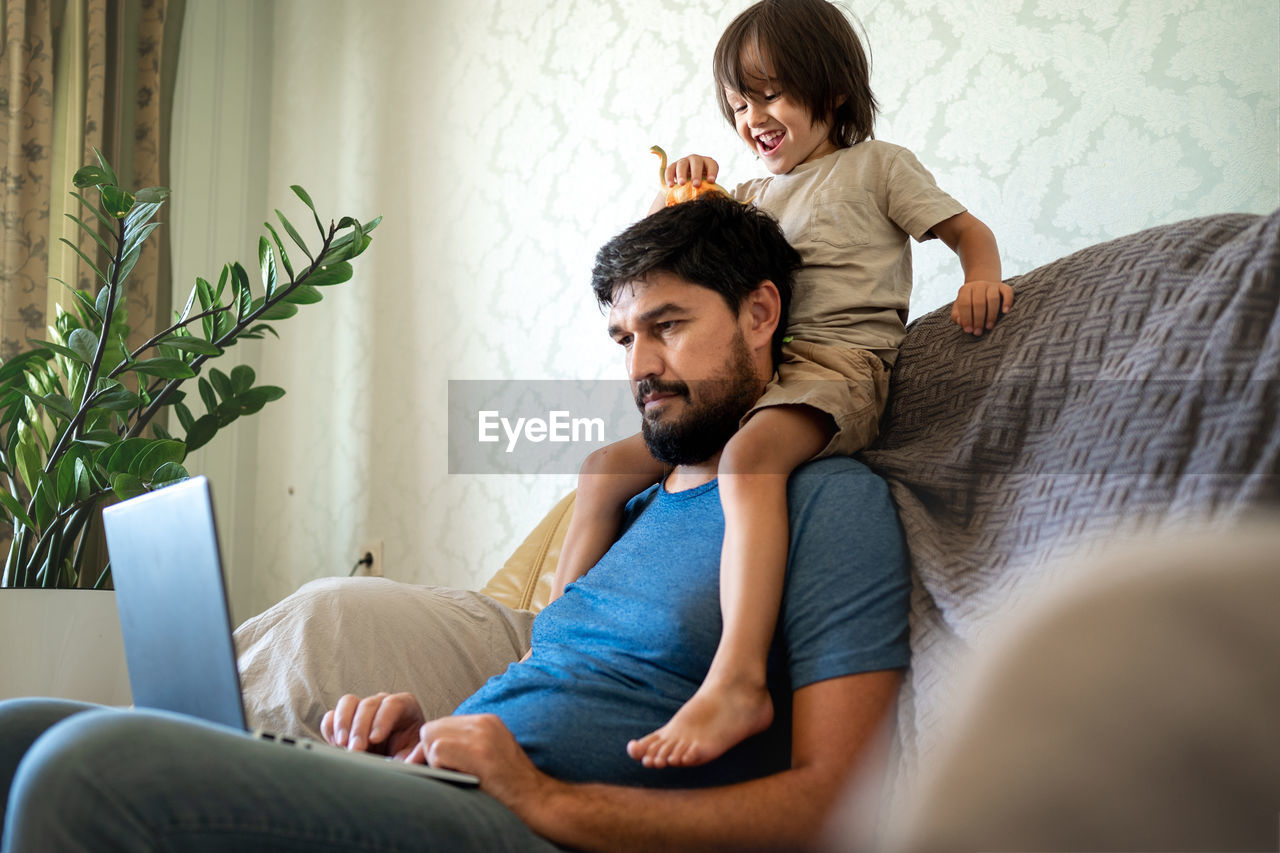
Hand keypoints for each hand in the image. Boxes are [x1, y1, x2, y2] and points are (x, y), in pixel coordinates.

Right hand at [320, 691, 424, 759]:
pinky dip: (330, 729)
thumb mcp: (414, 756)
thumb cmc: (406, 755)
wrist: (392, 761)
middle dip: (360, 728)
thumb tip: (409, 762)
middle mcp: (382, 703)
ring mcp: (361, 708)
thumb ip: (414, 757)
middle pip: (368, 704)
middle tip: (356, 750)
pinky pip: (331, 716)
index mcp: (405, 706)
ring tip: (342, 745)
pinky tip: (335, 746)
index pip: (393, 704)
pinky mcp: (344, 719)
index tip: (375, 739)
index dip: (382, 720)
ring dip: (342, 724)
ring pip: (347, 703)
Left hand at [410, 714, 553, 820]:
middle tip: (438, 772)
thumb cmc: (511, 783)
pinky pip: (437, 752)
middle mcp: (483, 722)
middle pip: (433, 727)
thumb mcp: (492, 752)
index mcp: (487, 721)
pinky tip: (457, 778)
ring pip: (430, 737)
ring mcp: (480, 734)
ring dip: (433, 760)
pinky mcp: (476, 751)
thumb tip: (434, 750)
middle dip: (428, 751)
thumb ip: (467, 744)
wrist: (535, 796)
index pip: (444, 724)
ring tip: (451, 775)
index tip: (437, 764)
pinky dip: (439, 768)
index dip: (436, 745)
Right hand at [665, 154, 719, 187]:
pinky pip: (670, 169)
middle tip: (696, 184)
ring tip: (682, 184)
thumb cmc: (701, 186)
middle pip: (696, 163)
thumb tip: (710, 197)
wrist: (687, 185)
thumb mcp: (706, 186)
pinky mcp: (673, 166)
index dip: (712, 172)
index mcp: (707, 163)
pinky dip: (669, 177)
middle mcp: (695, 159)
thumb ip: (708, 189)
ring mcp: (684, 161)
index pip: (711, 165)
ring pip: (682, 164)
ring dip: (682, 174)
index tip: (711, 181)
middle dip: (696, 173)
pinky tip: (670, 185)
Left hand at [952, 279, 1013, 335]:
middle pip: (979, 302)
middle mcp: (979, 285)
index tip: (969, 330)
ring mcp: (992, 285)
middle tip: (978, 332)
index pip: (965, 303)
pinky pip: (1008, 292)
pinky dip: (1007, 302)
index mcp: (965, 289)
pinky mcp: (1004, 287)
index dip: (966, 318)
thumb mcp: (959, 309)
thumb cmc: (969, 304)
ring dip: (991, 315)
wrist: (983, 290)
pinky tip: (1005, 312)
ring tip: (988, 327)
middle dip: (978, 319)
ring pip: (993, 299)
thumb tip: (961, 322)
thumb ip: (956, 316)